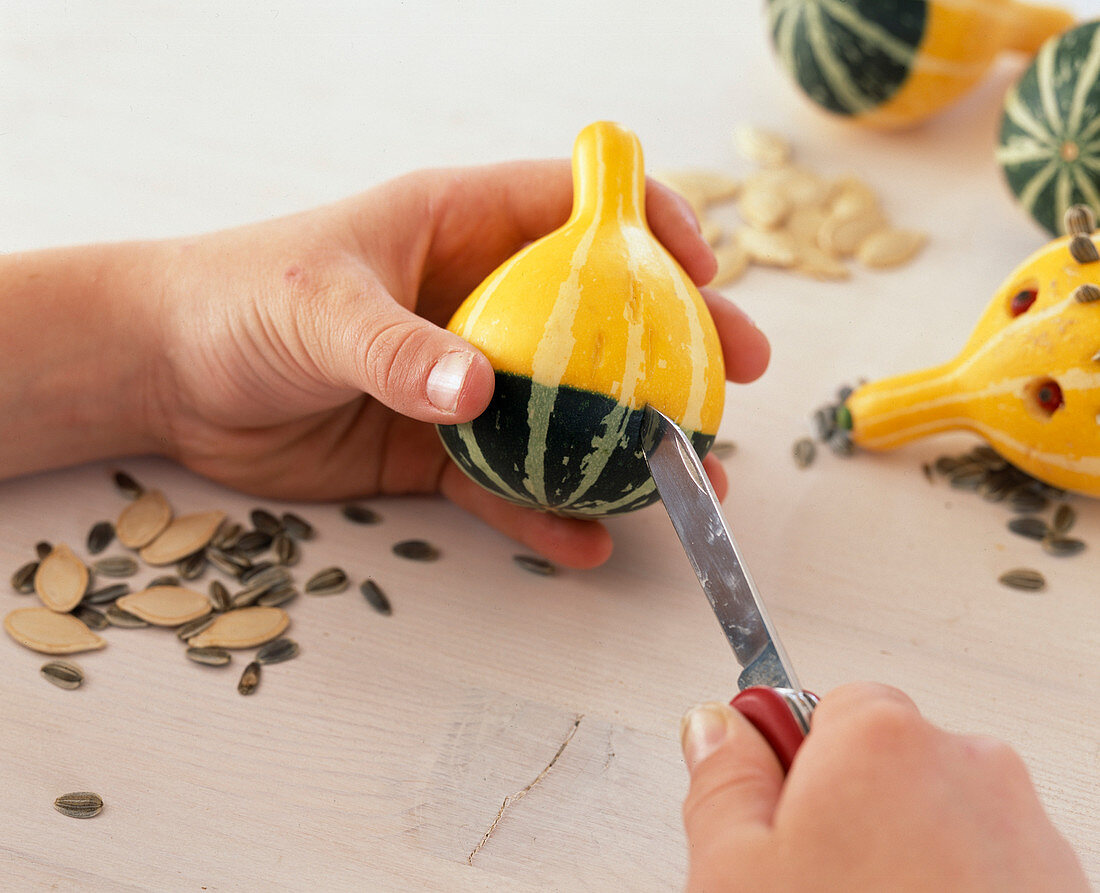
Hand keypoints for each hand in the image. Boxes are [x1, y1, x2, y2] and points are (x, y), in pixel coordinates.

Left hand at [139, 162, 767, 566]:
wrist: (171, 375)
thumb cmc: (234, 302)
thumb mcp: (316, 309)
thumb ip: (397, 349)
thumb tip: (480, 392)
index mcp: (461, 227)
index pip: (579, 206)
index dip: (651, 224)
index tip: (702, 267)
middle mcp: (477, 300)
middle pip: (601, 316)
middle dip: (676, 342)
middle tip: (734, 378)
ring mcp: (464, 379)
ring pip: (568, 409)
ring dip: (630, 445)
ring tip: (691, 483)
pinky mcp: (434, 446)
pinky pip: (506, 480)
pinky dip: (545, 512)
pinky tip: (588, 543)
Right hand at [680, 683, 1087, 891]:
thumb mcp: (731, 873)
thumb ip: (719, 780)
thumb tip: (715, 728)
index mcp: (885, 741)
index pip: (823, 702)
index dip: (785, 764)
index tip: (766, 814)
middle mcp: (973, 771)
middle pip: (883, 763)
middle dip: (841, 814)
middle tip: (803, 886)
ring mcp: (1030, 840)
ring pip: (935, 823)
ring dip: (898, 863)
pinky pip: (985, 874)